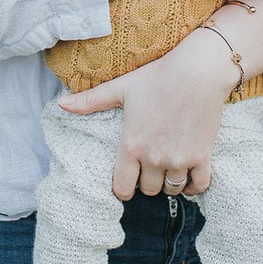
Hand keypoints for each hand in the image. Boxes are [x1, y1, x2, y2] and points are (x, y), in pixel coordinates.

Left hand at [58, 31, 231, 199]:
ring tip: (168, 169)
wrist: (197, 72)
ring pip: (172, 190)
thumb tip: (61, 104)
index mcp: (131, 145)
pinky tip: (189, 176)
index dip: (123, 189)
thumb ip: (90, 101)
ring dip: (169, 184)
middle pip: (148, 191)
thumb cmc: (157, 77)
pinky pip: (199, 186)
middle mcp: (154, 158)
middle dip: (147, 183)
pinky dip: (194, 186)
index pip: (122, 188)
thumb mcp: (121, 88)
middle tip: (149, 168)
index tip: (128, 180)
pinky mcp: (201, 156)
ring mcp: (179, 159)